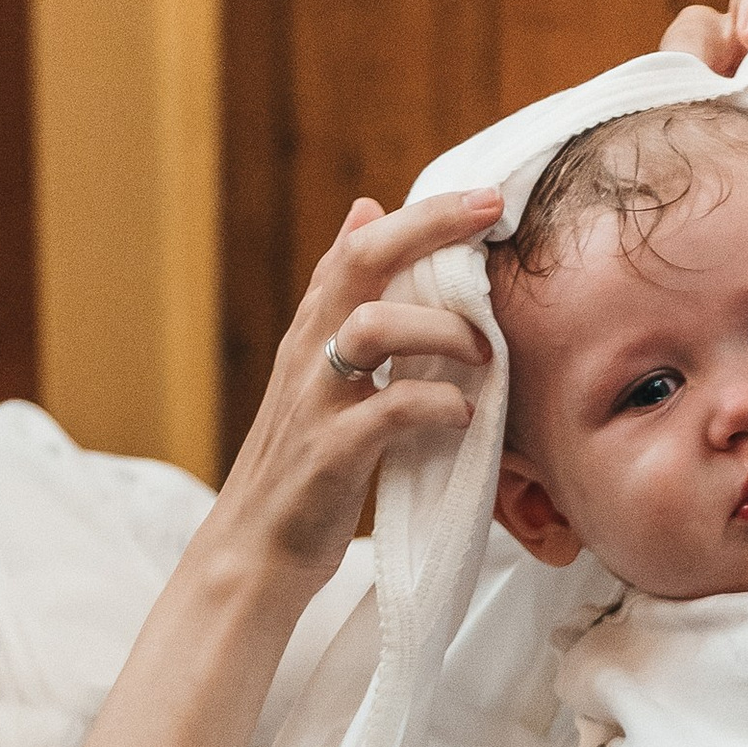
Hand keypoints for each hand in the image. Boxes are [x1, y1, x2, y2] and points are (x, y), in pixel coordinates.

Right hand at [202, 184, 500, 602]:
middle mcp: (308, 352)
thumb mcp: (322, 367)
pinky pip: (387, 412)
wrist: (255, 550)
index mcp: (313, 329)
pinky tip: (463, 415)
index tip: (488, 196)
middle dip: (430, 229)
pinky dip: (435, 405)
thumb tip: (368, 209)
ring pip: (371, 327)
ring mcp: (316, 401)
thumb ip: (346, 296)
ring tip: (485, 353)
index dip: (422, 214)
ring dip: (440, 329)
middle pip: (361, 261)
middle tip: (492, 218)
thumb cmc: (305, 460)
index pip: (360, 245)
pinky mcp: (330, 455)